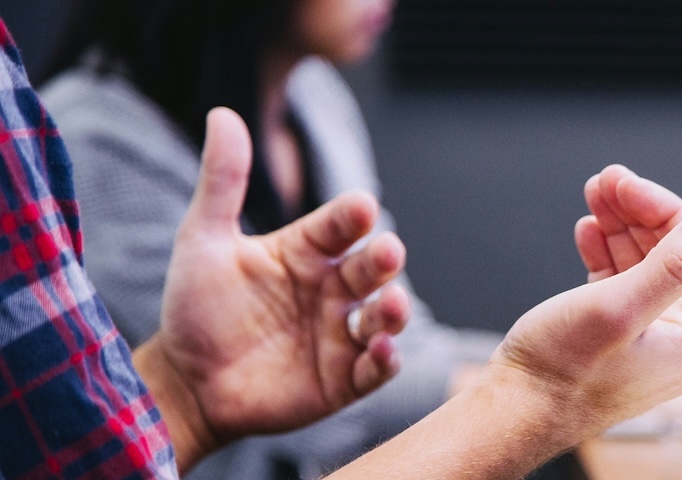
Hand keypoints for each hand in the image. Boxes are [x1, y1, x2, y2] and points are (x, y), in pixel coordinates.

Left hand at [133, 108, 410, 470]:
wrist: (184, 383)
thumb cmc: (196, 309)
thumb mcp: (203, 240)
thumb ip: (222, 181)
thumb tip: (223, 113)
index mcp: (306, 251)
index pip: (340, 225)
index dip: (351, 216)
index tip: (360, 207)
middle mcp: (331, 289)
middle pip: (371, 268)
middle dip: (383, 259)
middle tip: (387, 252)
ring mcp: (341, 334)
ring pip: (383, 316)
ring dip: (394, 310)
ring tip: (392, 306)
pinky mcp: (343, 379)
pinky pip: (375, 368)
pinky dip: (385, 360)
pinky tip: (381, 350)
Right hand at [488, 164, 681, 430]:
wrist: (514, 413)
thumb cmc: (562, 370)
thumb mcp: (619, 308)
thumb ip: (674, 265)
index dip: (661, 207)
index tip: (622, 182)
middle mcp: (681, 339)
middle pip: (672, 253)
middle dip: (638, 212)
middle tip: (604, 180)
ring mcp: (650, 339)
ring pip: (645, 264)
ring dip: (620, 226)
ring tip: (594, 195)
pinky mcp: (618, 338)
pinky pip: (623, 284)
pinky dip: (606, 253)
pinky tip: (589, 232)